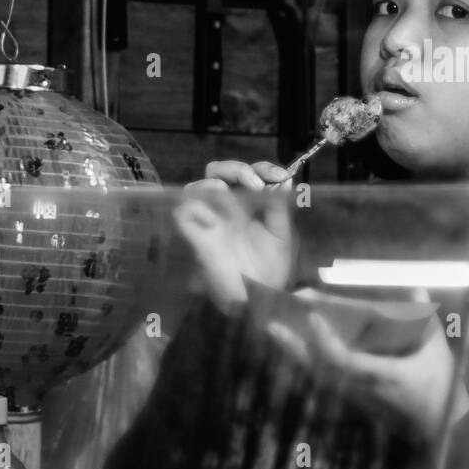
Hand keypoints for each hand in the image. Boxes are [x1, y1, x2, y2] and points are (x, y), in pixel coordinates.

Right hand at [174, 160, 294, 311]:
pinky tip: (215, 218)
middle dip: (237, 169)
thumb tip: (285, 180)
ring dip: (216, 183)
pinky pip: (184, 213)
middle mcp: (226, 208)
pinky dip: (196, 208)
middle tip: (257, 185)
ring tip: (239, 199)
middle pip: (217, 170)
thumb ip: (280, 207)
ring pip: (196, 186)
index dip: (263, 168)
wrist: (257, 300)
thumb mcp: (281, 235)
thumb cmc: (270, 268)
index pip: (249, 172)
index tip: (281, 176)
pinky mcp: (196, 237)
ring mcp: (209, 221)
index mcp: (248, 204)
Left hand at [268, 300, 468, 444]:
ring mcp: (353, 393)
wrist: (437, 426)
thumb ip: (426, 318)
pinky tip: (292, 345)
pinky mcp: (351, 396)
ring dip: (293, 350)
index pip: (345, 360)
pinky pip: (321, 376)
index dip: (326, 341)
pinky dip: (305, 358)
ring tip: (273, 328)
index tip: (313, 317)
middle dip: (293, 345)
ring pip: (316, 373)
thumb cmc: (439, 385)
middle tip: (271, 323)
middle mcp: (360, 386)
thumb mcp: (437, 349)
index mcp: (381, 374)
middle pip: (318, 368)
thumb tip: (416, 288)